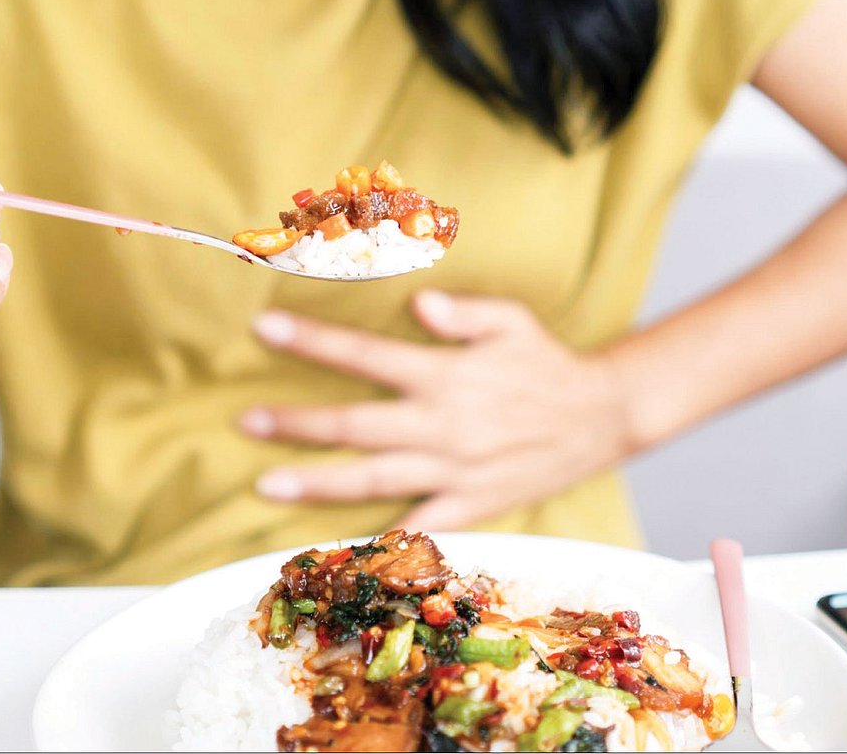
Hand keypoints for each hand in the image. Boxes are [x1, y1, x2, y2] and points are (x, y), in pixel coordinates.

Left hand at [241, 291, 635, 529]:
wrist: (601, 418)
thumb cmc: (547, 363)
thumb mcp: (513, 320)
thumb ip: (464, 311)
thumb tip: (416, 303)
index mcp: (447, 376)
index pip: (367, 356)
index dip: (314, 341)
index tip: (265, 328)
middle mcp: (443, 426)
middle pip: (356, 426)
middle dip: (297, 423)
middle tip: (245, 422)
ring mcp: (454, 471)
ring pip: (374, 480)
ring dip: (317, 482)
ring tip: (266, 484)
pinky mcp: (471, 506)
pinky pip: (418, 526)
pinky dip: (378, 539)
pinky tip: (337, 544)